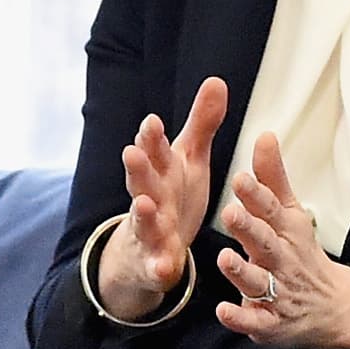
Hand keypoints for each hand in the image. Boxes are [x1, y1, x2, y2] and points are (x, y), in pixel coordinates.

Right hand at [98, 77, 230, 318]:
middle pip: (142, 181)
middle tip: (132, 152)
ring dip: (144, 214)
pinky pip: (157, 264)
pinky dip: (160, 265)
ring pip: (144, 221)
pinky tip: (165, 268)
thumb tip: (217, 80)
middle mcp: (150, 198)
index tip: (152, 121)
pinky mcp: (155, 260)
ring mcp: (149, 231)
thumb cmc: (172, 197)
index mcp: (161, 173)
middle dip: (137, 168)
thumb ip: (202, 124)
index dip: (151, 137)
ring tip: (146, 205)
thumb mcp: (189, 160)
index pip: (154, 151)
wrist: (148, 250)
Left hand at [212, 135, 349, 348]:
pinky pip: (254, 322)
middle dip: (249, 229)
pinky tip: (223, 311)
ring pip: (259, 282)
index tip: (240, 178)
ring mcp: (278, 293)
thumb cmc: (300, 253)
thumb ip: (273, 179)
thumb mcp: (291, 215)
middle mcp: (281, 260)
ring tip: (224, 258)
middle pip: (265, 243)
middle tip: (229, 213)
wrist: (333, 307)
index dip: (257, 196)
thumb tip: (265, 134)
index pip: (271, 211)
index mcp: (285, 231)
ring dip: (242, 271)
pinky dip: (240, 318)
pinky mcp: (269, 323)